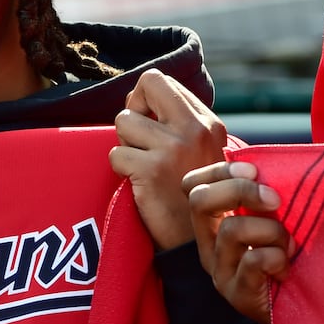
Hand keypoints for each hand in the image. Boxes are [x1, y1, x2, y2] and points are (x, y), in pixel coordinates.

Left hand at [111, 69, 227, 249]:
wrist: (198, 242)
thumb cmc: (191, 194)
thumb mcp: (199, 152)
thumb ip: (177, 121)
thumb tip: (138, 96)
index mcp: (208, 122)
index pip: (160, 81)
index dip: (145, 100)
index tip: (150, 124)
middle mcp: (194, 129)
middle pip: (146, 83)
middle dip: (133, 109)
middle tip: (139, 138)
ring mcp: (173, 148)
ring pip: (124, 121)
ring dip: (125, 145)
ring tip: (143, 165)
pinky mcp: (152, 170)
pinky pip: (115, 154)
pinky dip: (121, 170)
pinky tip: (140, 184)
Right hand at [183, 160, 293, 323]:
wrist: (306, 311)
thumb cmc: (292, 258)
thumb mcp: (274, 219)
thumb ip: (264, 196)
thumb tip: (269, 162)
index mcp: (214, 223)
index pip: (194, 185)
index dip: (220, 171)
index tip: (255, 172)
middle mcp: (209, 245)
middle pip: (200, 201)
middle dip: (240, 191)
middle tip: (275, 200)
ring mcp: (220, 271)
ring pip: (232, 231)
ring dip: (272, 231)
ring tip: (290, 246)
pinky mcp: (237, 294)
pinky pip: (253, 261)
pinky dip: (277, 258)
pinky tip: (287, 269)